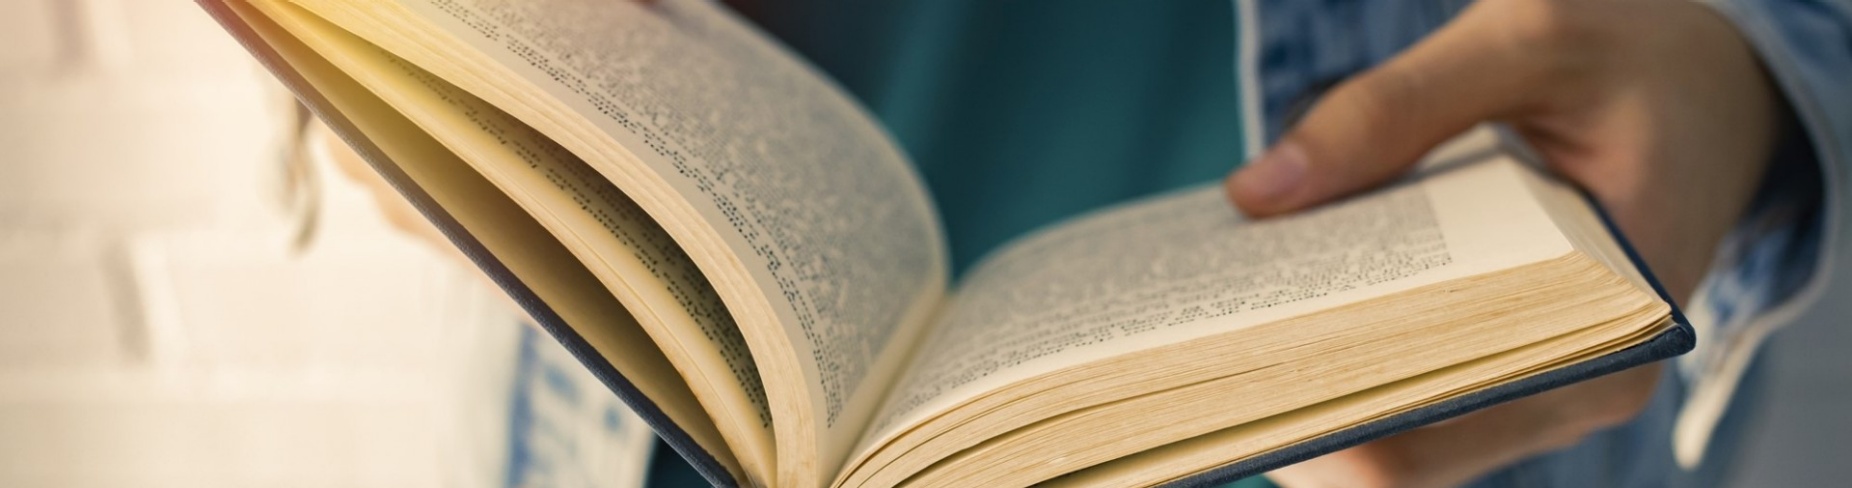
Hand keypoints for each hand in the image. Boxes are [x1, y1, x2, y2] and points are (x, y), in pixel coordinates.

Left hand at [1225, 0, 1784, 485]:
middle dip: (1291, 386)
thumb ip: (1395, 106)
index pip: (1433, 426)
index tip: (1225, 354)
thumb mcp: (1532, 42)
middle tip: (1194, 322)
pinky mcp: (1496, 355)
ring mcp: (1531, 382)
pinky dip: (1331, 336)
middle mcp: (1571, 387)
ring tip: (1217, 298)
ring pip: (1385, 417)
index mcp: (1608, 332)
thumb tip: (1256, 194)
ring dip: (1300, 366)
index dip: (1320, 406)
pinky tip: (1268, 282)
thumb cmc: (1633, 60)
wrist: (1712, 91)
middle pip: (1393, 435)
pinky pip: (1399, 375)